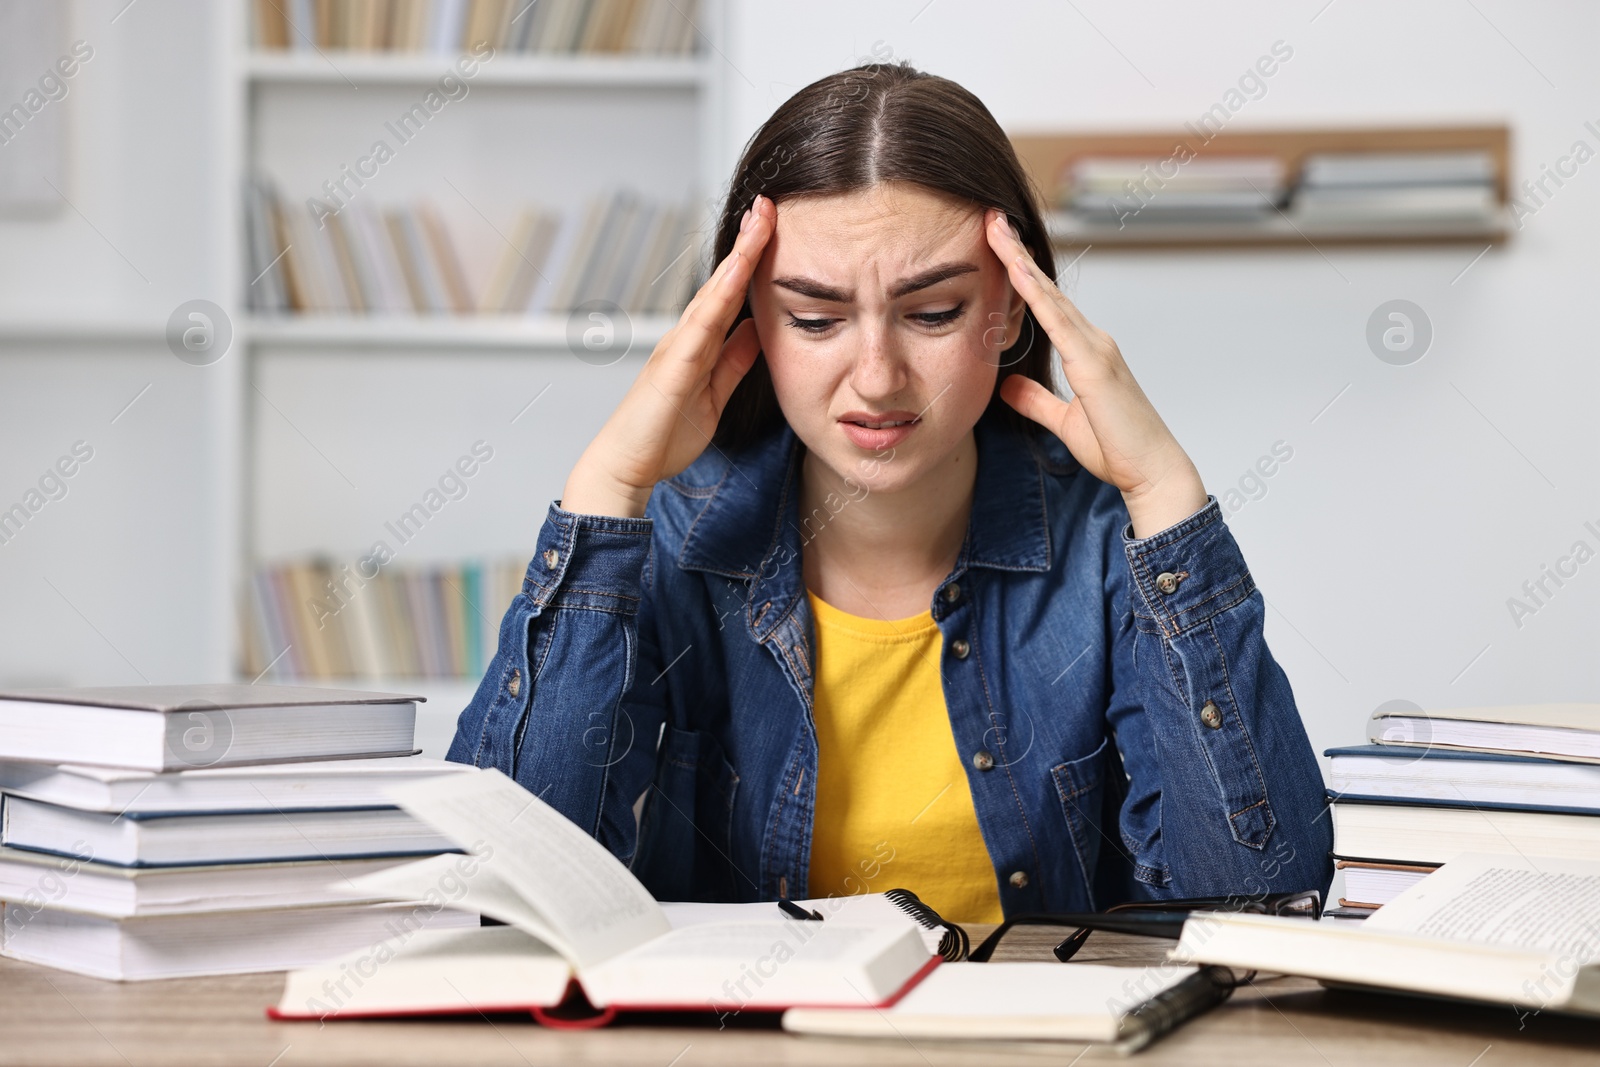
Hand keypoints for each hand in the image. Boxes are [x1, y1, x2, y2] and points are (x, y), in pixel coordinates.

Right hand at [561, 196, 774, 517]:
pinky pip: (701, 326)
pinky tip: (738, 274)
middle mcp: (686, 337)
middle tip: (769, 205)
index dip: (752, 261)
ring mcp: (677, 348)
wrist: (627, 466)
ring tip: (760, 222)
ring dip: (738, 257)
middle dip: (747, 243)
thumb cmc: (663, 435)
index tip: (773, 228)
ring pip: (713, 293)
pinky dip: (720, 296)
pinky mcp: (673, 366)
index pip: (731, 295)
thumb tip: (758, 331)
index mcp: (698, 345)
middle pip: (723, 282)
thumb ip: (734, 362)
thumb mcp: (715, 395)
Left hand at [985, 209, 1207, 538]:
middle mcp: (1093, 341)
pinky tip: (1015, 270)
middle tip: (991, 220)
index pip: (1046, 304)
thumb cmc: (1118, 449)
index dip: (1022, 274)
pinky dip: (1035, 292)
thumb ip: (1036, 400)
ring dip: (1020, 261)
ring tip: (996, 230)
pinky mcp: (1094, 363)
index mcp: (1086, 352)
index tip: (998, 246)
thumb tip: (1007, 384)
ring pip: (1050, 295)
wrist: (1152, 472)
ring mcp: (1096, 347)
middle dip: (1017, 253)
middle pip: (1046, 289)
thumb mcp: (1063, 422)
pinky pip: (1057, 320)